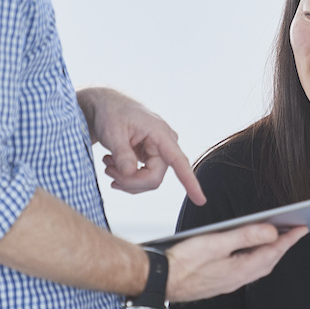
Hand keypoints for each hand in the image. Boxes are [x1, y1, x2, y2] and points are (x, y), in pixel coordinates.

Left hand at [77, 87, 204, 201]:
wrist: (108, 107)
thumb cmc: (112, 113)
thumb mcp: (112, 132)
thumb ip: (122, 154)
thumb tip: (130, 173)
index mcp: (161, 134)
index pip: (179, 161)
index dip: (189, 182)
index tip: (201, 200)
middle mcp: (166, 145)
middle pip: (153, 179)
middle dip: (129, 180)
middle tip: (108, 170)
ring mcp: (160, 153)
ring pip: (148, 182)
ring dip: (126, 179)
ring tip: (109, 164)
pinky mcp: (153, 159)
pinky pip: (144, 179)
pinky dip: (126, 178)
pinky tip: (114, 167)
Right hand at [164, 223, 308, 302]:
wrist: (159, 281)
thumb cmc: (182, 262)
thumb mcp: (216, 243)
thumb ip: (246, 236)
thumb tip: (272, 231)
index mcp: (240, 269)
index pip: (272, 252)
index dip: (289, 239)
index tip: (303, 227)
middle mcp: (238, 279)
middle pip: (268, 261)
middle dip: (283, 245)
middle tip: (296, 230)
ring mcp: (228, 283)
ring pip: (258, 267)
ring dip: (270, 252)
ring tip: (279, 238)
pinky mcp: (219, 282)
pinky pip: (246, 270)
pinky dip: (255, 258)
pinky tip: (252, 251)